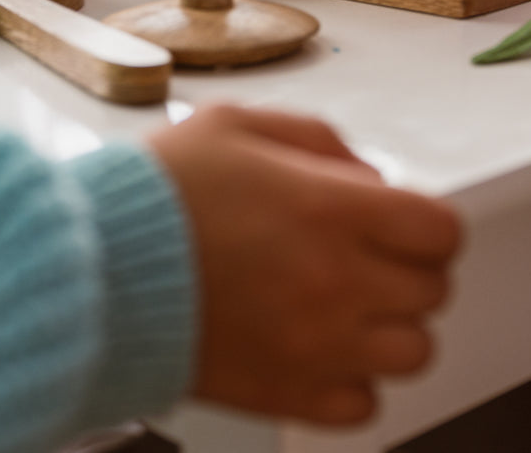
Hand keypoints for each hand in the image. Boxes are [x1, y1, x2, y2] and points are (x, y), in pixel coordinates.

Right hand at [148, 104, 460, 425]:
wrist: (89, 268)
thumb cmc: (152, 197)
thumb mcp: (235, 125)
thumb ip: (316, 140)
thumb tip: (367, 176)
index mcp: (332, 210)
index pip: (442, 230)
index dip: (425, 221)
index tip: (402, 221)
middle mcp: (337, 282)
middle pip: (434, 290)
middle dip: (407, 266)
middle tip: (366, 255)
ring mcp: (316, 346)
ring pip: (414, 352)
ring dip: (390, 326)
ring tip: (345, 305)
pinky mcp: (286, 394)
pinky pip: (364, 404)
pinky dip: (352, 380)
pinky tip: (319, 347)